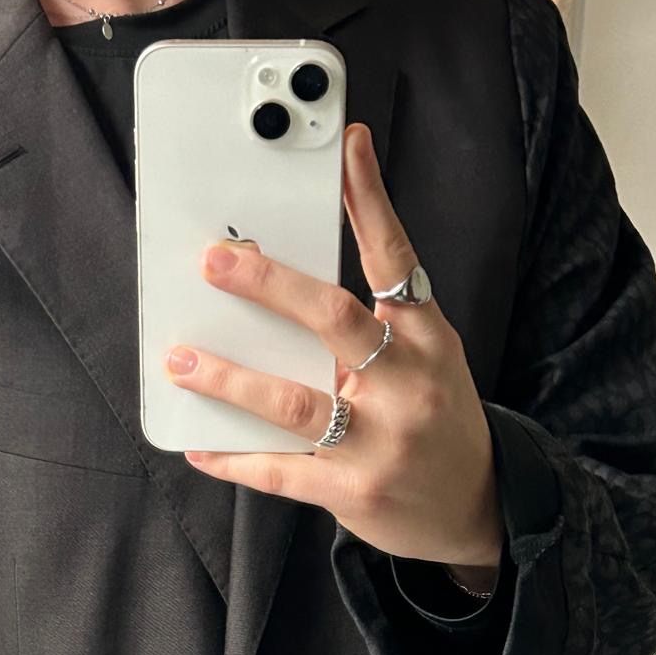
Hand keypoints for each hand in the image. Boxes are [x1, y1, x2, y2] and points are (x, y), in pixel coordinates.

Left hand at [163, 122, 505, 570]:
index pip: (396, 258)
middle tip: (216, 261)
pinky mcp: (354, 491)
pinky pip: (279, 471)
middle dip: (269, 285)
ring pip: (293, 401)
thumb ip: (371, 324)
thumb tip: (283, 284)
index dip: (371, 200)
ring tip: (181, 360)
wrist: (474, 507)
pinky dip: (233, 457)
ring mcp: (382, 441)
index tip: (347, 147)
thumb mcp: (425, 360)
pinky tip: (200, 443)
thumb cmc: (435, 419)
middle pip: (333, 319)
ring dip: (229, 378)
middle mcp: (410, 384)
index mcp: (428, 338)